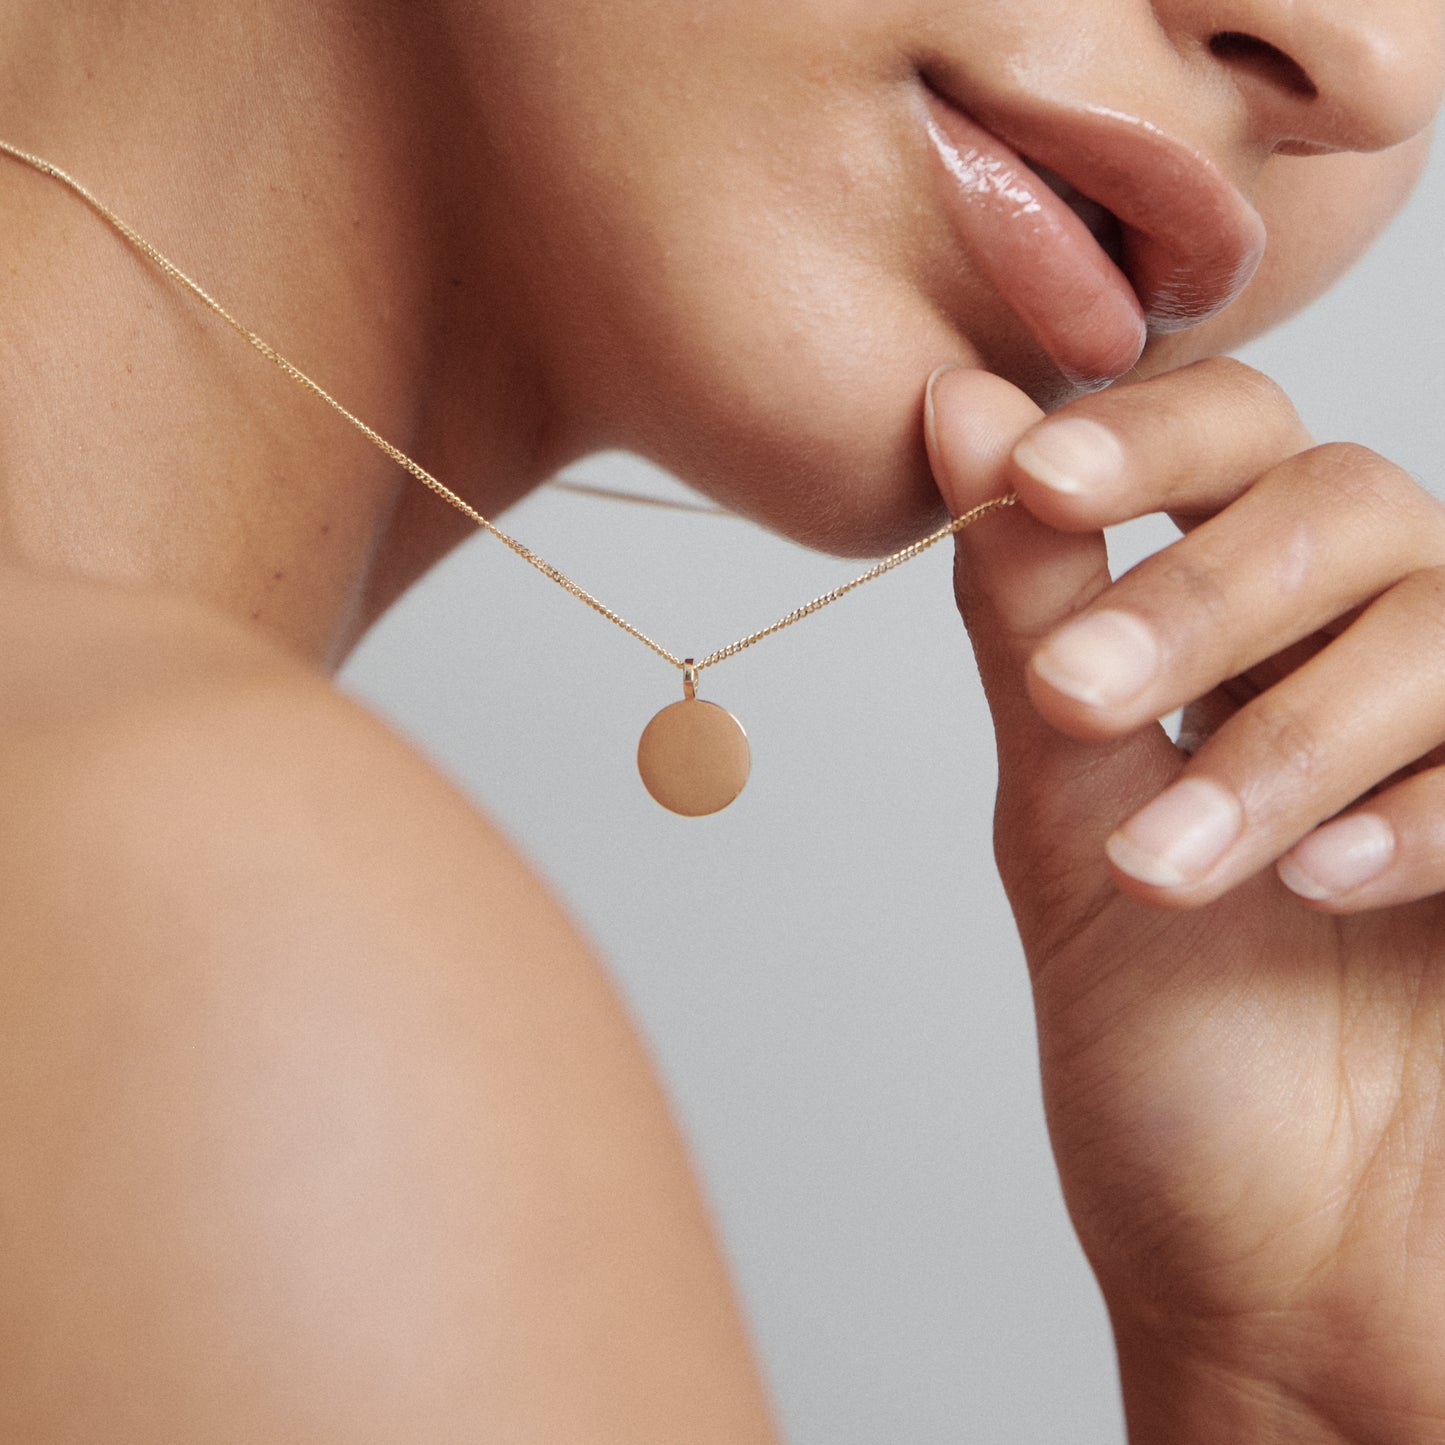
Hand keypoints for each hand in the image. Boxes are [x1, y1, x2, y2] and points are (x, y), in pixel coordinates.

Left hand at [927, 360, 1444, 1443]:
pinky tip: (1327, 884)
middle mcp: (1363, 659)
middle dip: (1197, 598)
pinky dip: (1420, 809)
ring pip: (1427, 621)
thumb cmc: (1163, 1041)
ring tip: (1170, 868)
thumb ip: (1027, 612)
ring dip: (1284, 737)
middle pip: (1339, 503)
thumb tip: (955, 405)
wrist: (1278, 1250)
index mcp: (1240, 637)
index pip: (1229, 444)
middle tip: (1076, 699)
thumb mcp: (1060, 809)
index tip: (1032, 476)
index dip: (1142, 435)